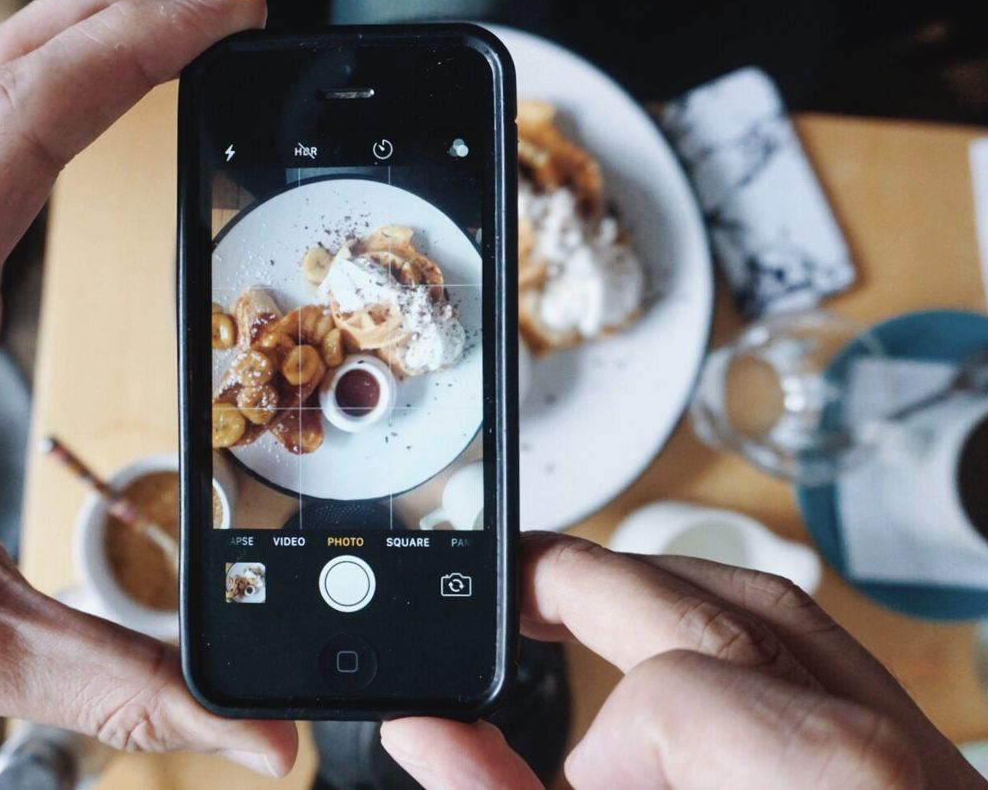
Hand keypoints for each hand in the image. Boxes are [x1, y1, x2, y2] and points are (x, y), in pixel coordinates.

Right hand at [382, 533, 980, 788]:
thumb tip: (429, 736)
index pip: (682, 694)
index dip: (599, 740)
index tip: (569, 785)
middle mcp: (893, 763)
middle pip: (724, 608)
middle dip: (594, 587)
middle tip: (516, 599)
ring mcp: (922, 751)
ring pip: (779, 609)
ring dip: (661, 600)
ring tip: (584, 620)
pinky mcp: (927, 755)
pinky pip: (821, 653)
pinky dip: (729, 643)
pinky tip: (679, 672)